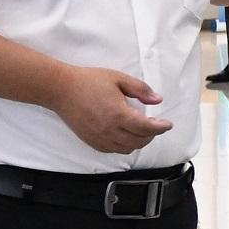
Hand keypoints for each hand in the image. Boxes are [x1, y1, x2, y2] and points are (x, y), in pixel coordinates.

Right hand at [52, 65, 173, 153]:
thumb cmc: (88, 81)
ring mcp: (100, 138)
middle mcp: (110, 130)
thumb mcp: (118, 78)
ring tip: (142, 131)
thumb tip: (157, 99)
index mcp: (119, 114)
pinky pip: (113, 150)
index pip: (147, 128)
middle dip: (152, 134)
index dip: (161, 127)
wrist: (61, 89)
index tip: (167, 124)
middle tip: (155, 125)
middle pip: (140, 141)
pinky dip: (124, 146)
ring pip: (128, 148)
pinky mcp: (92, 141)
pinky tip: (125, 135)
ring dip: (139, 141)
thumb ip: (140, 90)